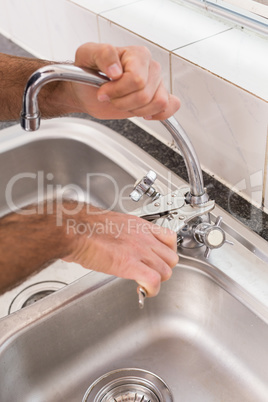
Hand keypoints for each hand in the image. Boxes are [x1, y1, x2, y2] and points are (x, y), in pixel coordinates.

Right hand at [63, 206, 178, 296]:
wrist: (74, 228)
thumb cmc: (84, 225)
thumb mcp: (111, 224)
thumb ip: (122, 234)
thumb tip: (117, 243)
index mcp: (139, 226)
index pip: (169, 238)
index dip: (166, 253)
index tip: (159, 260)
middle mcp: (143, 237)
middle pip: (171, 258)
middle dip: (163, 269)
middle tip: (151, 274)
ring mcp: (139, 250)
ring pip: (166, 271)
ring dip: (158, 281)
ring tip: (145, 283)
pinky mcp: (130, 264)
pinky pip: (153, 281)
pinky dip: (151, 289)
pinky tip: (142, 290)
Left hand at [70, 43, 180, 119]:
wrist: (86, 91)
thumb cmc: (87, 73)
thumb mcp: (86, 55)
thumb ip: (103, 55)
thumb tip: (117, 70)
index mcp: (137, 54)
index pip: (137, 79)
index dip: (118, 90)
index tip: (103, 91)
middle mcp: (151, 67)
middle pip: (145, 94)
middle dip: (123, 102)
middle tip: (111, 98)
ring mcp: (157, 83)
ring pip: (158, 103)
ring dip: (135, 110)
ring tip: (123, 103)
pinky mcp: (159, 97)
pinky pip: (172, 106)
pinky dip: (159, 114)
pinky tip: (143, 113)